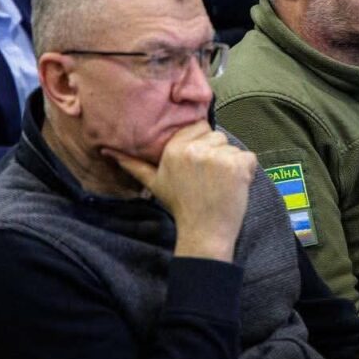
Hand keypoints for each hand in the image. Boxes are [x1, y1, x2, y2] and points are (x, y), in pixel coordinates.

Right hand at [105, 120, 254, 261]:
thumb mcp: (154, 182)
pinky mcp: (238, 165)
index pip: (198, 127)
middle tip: (209, 178)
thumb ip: (133, 164)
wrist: (203, 232)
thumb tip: (109, 150)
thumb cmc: (180, 206)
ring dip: (232, 163)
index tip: (199, 165)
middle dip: (217, 153)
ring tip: (219, 184)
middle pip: (217, 136)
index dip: (202, 145)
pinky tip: (233, 187)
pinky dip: (246, 172)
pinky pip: (249, 158)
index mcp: (174, 148)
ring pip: (233, 147)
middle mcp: (195, 149)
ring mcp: (218, 156)